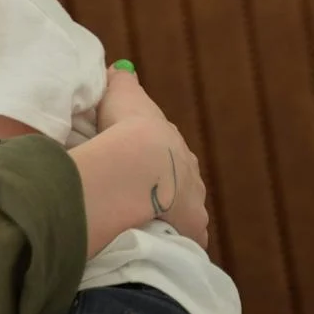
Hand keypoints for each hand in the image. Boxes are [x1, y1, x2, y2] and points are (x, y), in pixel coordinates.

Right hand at [96, 64, 206, 247]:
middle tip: (136, 196)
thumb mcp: (121, 92)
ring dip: (167, 216)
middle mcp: (189, 171)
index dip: (150, 157)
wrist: (140, 160)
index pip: (166, 152)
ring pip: (182, 211)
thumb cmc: (126, 124)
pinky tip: (156, 244)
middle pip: (179, 182)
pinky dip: (174, 241)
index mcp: (173, 143)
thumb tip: (120, 69)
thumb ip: (120, 80)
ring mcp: (193, 202)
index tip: (134, 163)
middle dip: (163, 189)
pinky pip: (184, 238)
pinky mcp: (191, 228)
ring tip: (141, 223)